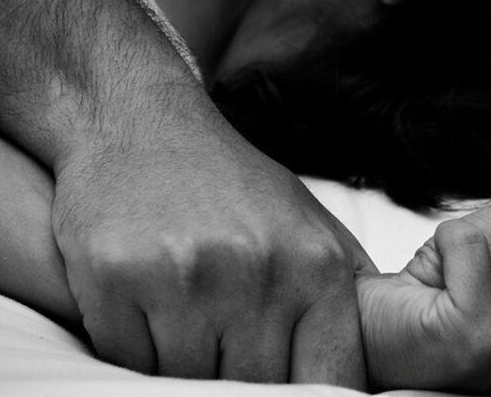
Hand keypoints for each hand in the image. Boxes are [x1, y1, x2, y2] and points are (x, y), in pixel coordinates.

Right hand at [51, 115, 374, 385]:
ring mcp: (184, 275)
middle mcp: (256, 270)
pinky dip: (131, 347)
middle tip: (221, 335)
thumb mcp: (308, 223)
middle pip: (252, 387)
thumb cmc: (227, 182)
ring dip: (180, 363)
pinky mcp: (116, 276)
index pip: (328, 380)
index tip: (285, 389)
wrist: (137, 121)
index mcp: (314, 264)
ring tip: (181, 311)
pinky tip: (141, 302)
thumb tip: (374, 366)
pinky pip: (126, 360)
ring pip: (186, 380)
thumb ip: (347, 293)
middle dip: (235, 374)